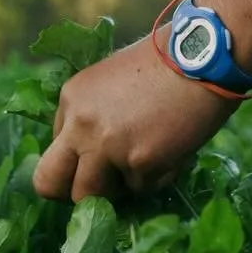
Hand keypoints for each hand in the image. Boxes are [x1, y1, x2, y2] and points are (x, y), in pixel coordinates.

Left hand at [32, 35, 238, 201]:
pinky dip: (156, 177)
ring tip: (145, 162)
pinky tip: (172, 149)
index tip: (97, 163)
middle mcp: (81, 123)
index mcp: (71, 98)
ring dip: (117, 189)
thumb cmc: (164, 63)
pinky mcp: (139, 163)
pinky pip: (140, 189)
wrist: (202, 55)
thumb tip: (89, 155)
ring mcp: (108, 146)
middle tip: (99, 192)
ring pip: (93, 197)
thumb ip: (92, 115)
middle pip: (50, 183)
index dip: (76, 162)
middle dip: (72, 194)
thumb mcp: (111, 81)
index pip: (54, 150)